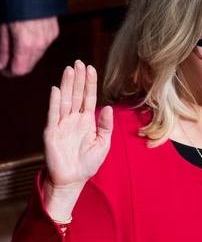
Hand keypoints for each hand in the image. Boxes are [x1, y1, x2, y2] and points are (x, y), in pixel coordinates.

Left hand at [0, 16, 59, 76]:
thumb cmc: (13, 2)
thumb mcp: (3, 26)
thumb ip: (3, 47)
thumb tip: (1, 64)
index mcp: (27, 44)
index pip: (20, 70)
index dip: (10, 71)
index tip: (2, 68)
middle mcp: (42, 43)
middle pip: (29, 64)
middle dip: (17, 63)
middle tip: (5, 57)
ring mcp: (50, 36)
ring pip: (36, 55)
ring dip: (25, 54)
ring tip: (12, 43)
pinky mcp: (53, 30)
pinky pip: (42, 44)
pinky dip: (33, 45)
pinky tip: (23, 35)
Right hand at [43, 61, 112, 219]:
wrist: (73, 179)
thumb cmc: (88, 162)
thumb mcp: (103, 143)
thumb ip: (106, 125)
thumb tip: (108, 107)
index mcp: (87, 121)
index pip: (88, 98)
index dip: (89, 83)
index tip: (91, 68)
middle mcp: (74, 119)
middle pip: (76, 95)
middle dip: (78, 79)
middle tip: (79, 62)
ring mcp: (62, 124)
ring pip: (65, 100)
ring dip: (67, 85)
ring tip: (69, 69)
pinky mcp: (52, 132)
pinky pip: (54, 115)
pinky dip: (55, 102)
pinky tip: (57, 90)